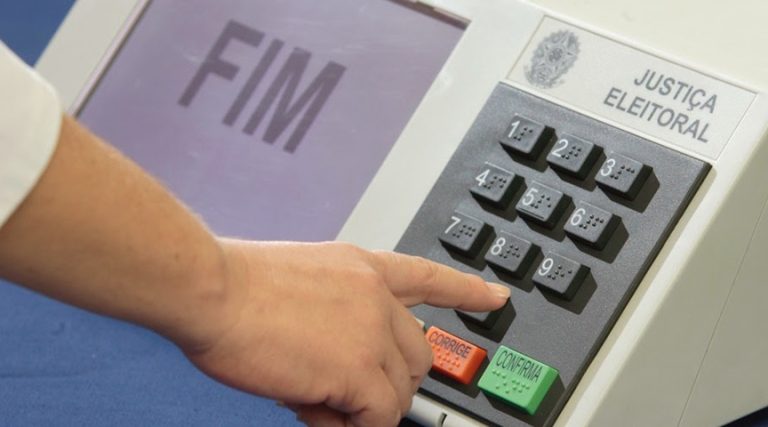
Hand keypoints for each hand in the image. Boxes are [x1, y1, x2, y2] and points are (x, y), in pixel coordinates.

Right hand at [183, 239, 508, 426]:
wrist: (212, 289)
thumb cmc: (237, 285)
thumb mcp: (301, 281)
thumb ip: (334, 314)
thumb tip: (337, 368)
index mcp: (362, 267)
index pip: (428, 277)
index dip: (466, 290)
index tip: (495, 297)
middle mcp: (376, 296)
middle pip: (417, 355)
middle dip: (388, 382)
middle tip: (343, 392)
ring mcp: (372, 331)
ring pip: (398, 391)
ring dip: (362, 406)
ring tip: (314, 398)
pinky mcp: (361, 369)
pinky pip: (377, 417)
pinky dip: (350, 425)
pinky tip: (312, 408)